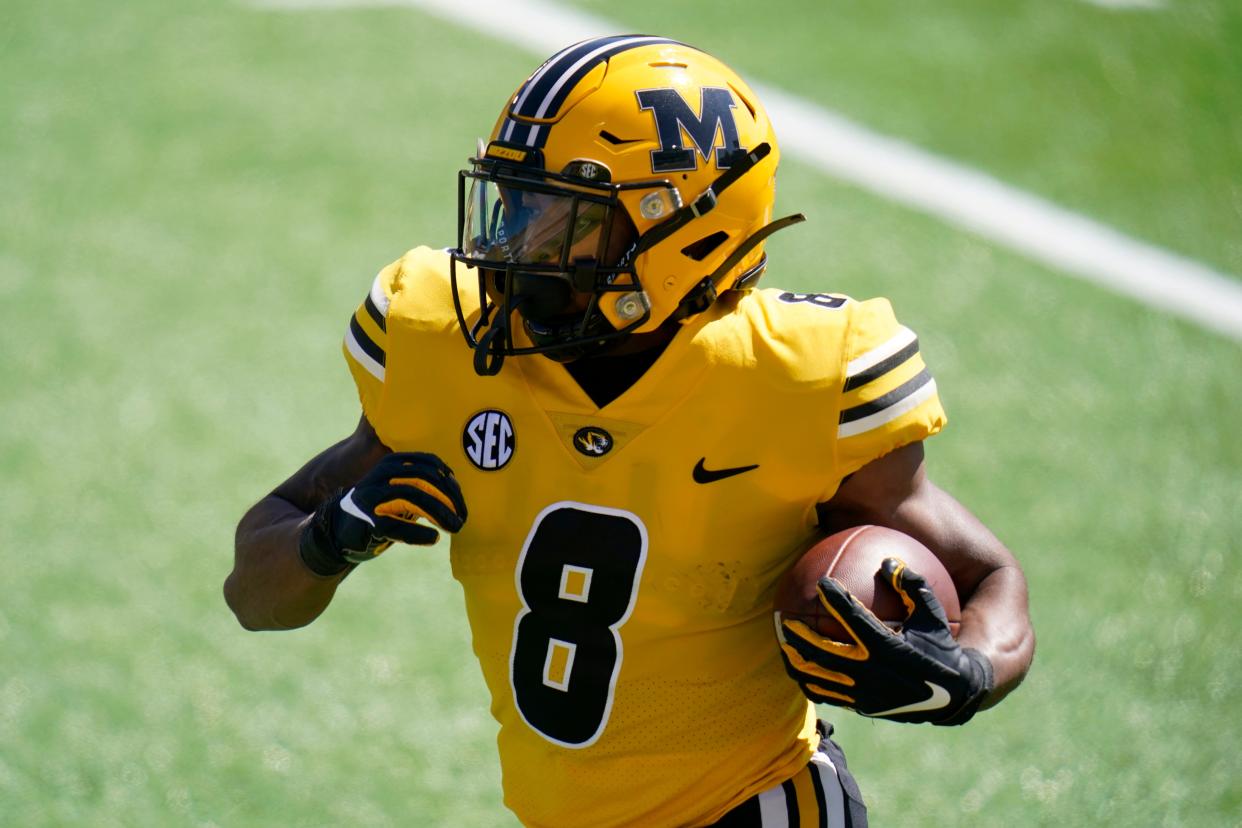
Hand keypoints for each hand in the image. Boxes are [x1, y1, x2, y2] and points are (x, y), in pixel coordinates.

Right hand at [298, 452, 467, 574]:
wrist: (339, 531)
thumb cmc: (380, 509)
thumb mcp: (400, 489)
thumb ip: (424, 484)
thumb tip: (455, 490)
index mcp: (391, 463)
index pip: (429, 464)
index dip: (450, 481)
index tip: (460, 498)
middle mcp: (381, 476)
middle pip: (425, 480)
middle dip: (449, 499)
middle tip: (463, 518)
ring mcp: (373, 498)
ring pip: (413, 498)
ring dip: (440, 514)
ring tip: (455, 527)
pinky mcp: (369, 522)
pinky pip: (399, 526)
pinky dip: (419, 533)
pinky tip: (433, 539)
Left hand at [777, 557, 992, 724]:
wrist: (953, 695)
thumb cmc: (941, 646)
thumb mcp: (933, 614)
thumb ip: (912, 586)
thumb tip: (888, 561)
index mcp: (888, 646)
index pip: (854, 619)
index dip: (835, 599)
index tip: (821, 583)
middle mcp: (872, 671)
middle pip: (825, 651)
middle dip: (801, 635)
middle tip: (785, 619)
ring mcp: (865, 692)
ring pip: (821, 678)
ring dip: (799, 662)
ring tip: (783, 647)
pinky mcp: (863, 706)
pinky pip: (830, 696)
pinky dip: (812, 684)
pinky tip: (801, 672)